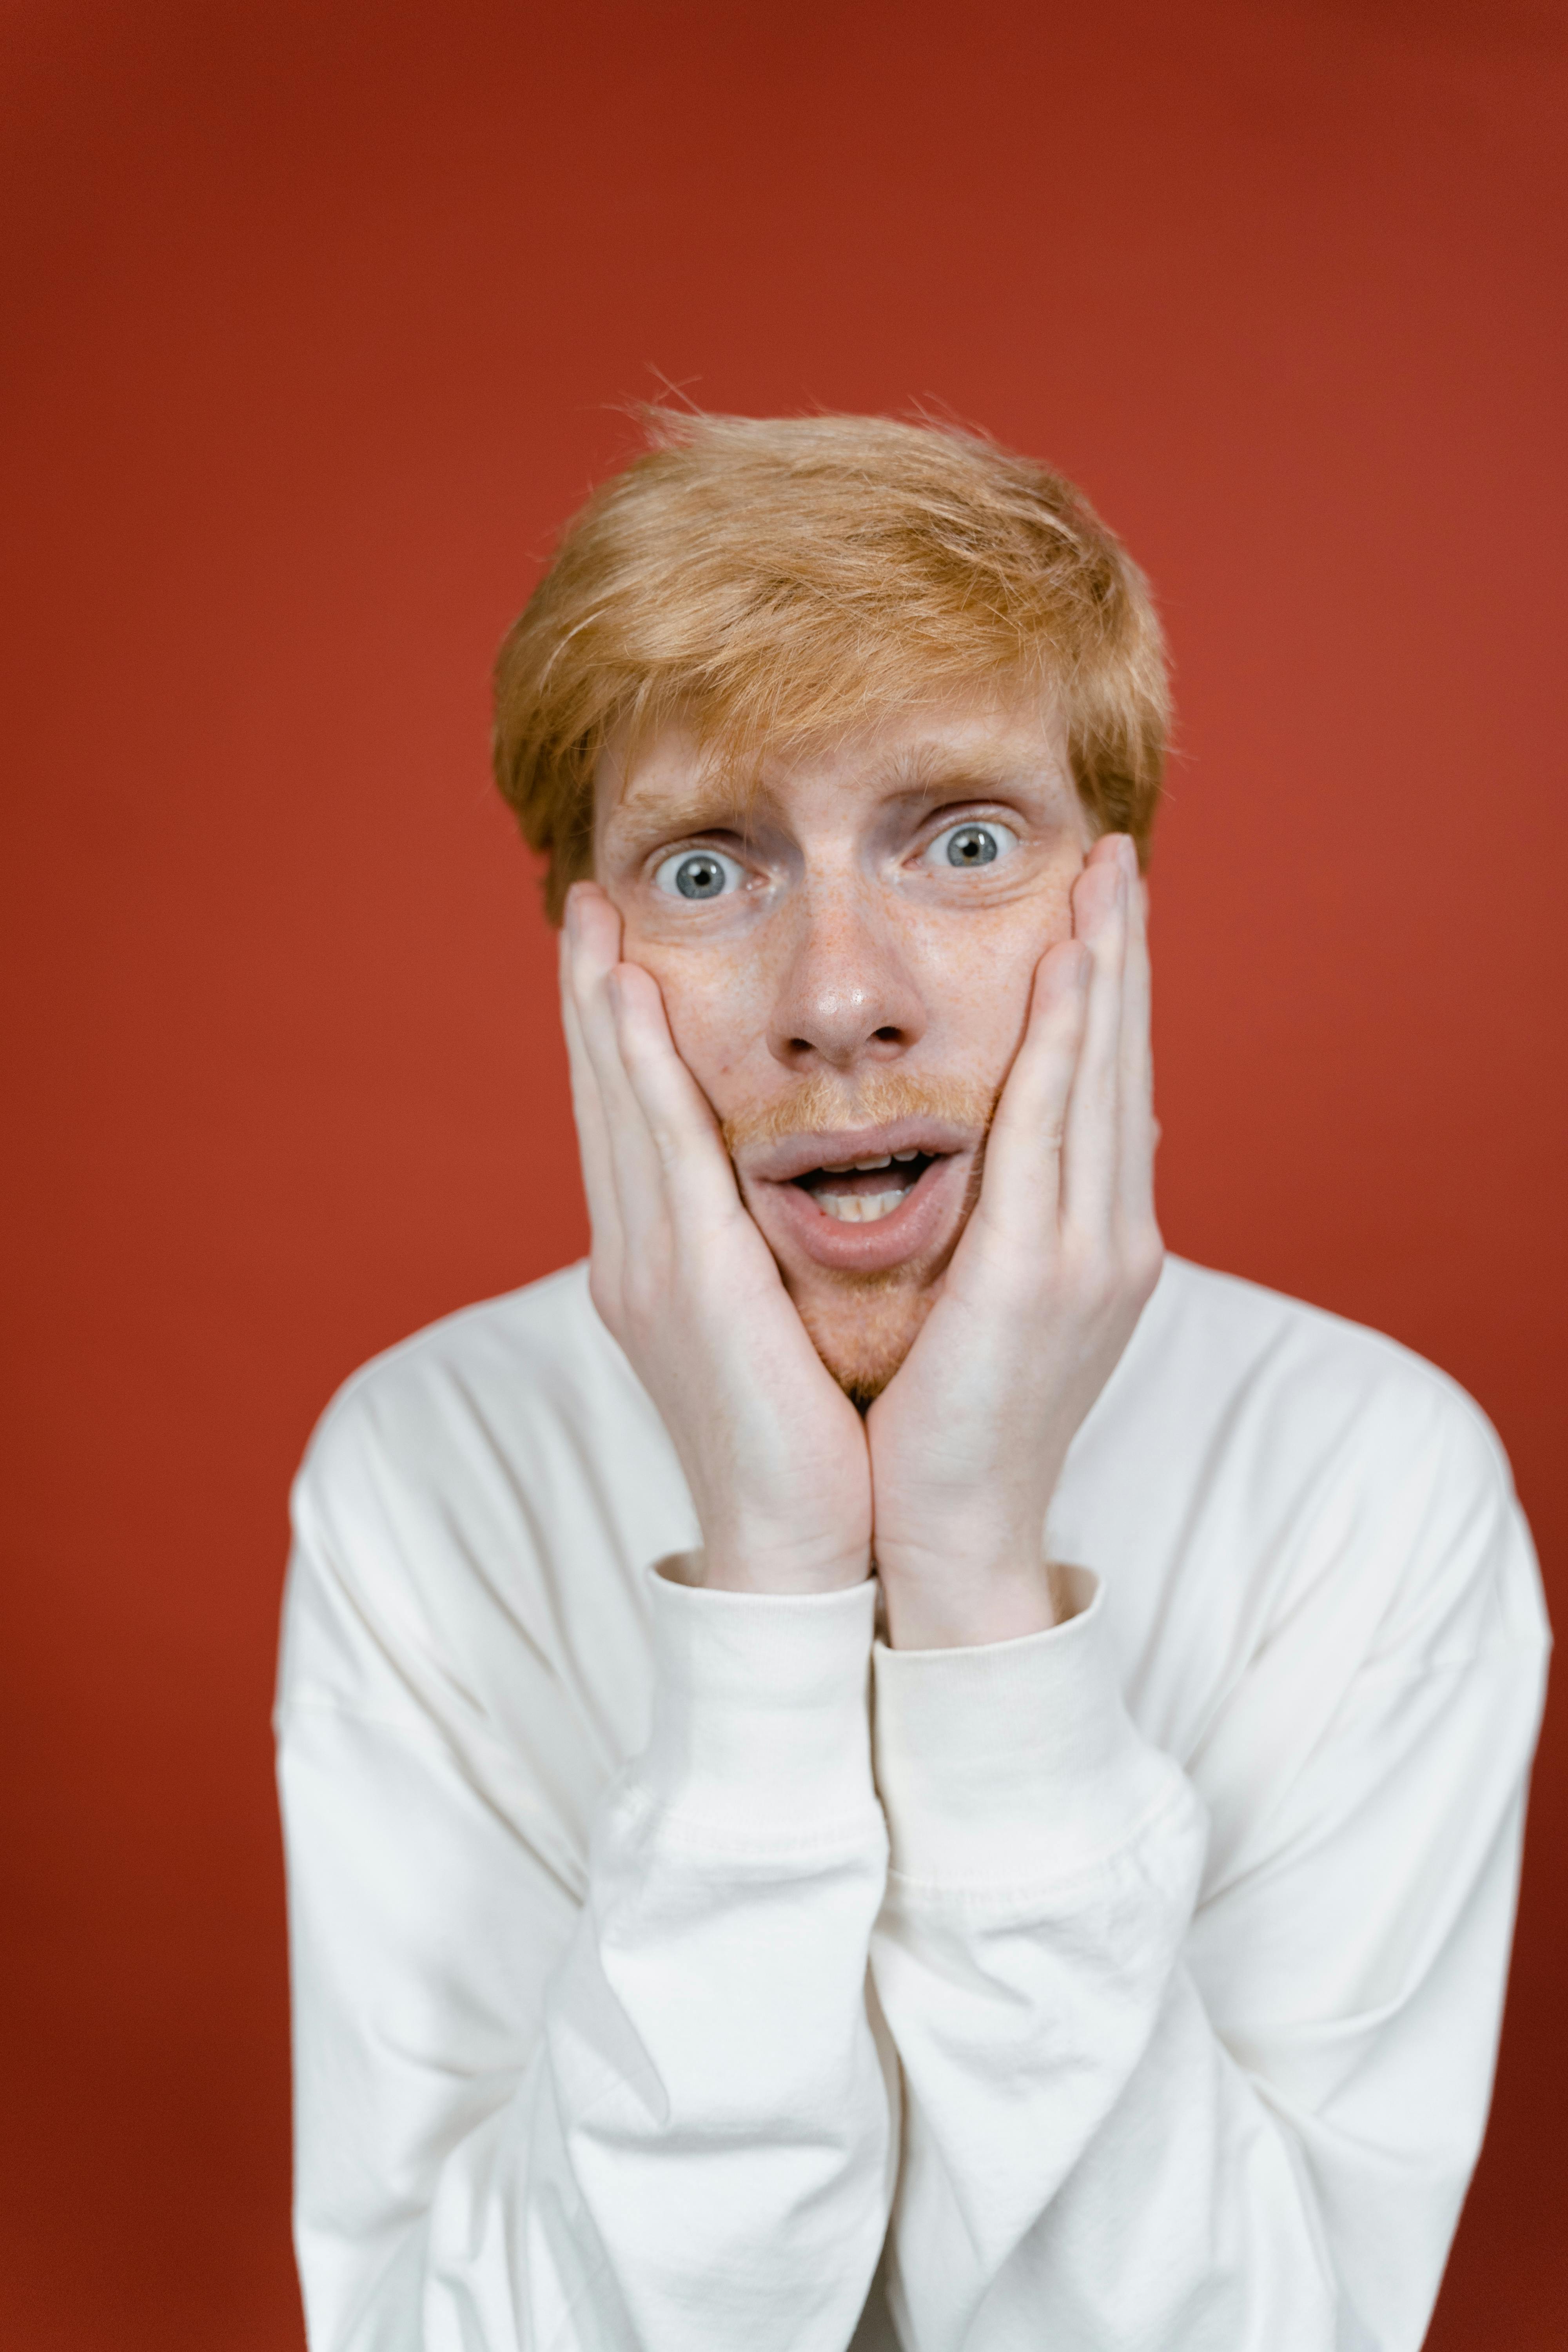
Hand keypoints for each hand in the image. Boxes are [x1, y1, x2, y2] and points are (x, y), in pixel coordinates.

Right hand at [561, 883, 872, 1595]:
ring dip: (597, 1003)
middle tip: (585, 901)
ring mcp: (648, 1265)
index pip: (631, 1122)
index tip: (613, 951)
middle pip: (602, 1097)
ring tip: (592, 917)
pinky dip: (636, 1067)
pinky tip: (625, 996)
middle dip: (586, 996)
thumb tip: (781, 1196)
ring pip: (617, 1104)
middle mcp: (636, 1254)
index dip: (611, 1033)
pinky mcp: (687, 1279)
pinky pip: (659, 1148)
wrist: (797, 1541)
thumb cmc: (805, 1436)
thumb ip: (760, 1250)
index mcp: (659, 1263)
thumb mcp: (774, 1321)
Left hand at [865, 834, 1162, 1647]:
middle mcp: (1111, 1236)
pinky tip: (1069, 968)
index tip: (1099, 912)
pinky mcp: (1042, 1275)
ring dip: (1107, 970)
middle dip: (1123, 956)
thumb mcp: (989, 1304)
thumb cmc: (948, 1420)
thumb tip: (1007, 1159)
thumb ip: (1009, 1226)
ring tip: (1107, 877)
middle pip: (1122, 1065)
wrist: (948, 1531)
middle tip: (1120, 856)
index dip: (1109, 996)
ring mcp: (1089, 1255)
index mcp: (1093, 1243)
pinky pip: (1056, 1130)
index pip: (1105, 1090)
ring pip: (1104, 1078)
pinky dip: (1068, 1042)